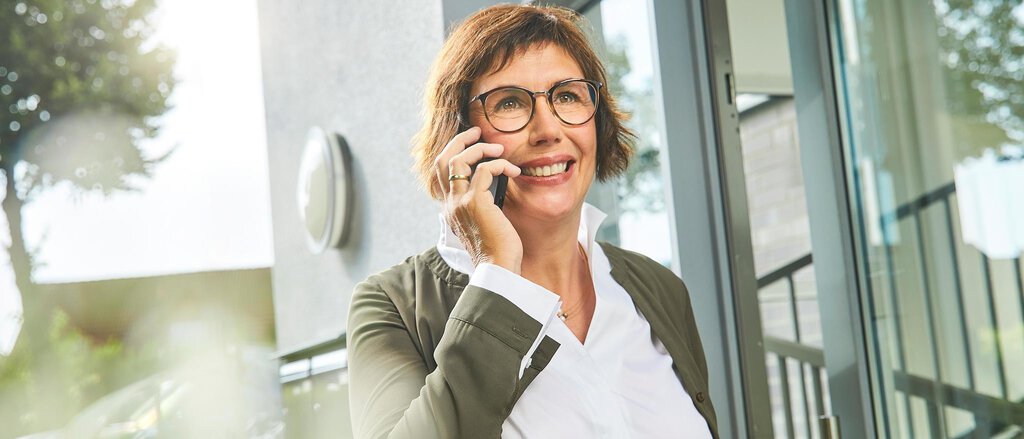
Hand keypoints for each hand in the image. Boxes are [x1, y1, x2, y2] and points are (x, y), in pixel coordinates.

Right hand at [435, 126, 522, 273]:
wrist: (498, 270)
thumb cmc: (498, 250)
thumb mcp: (485, 223)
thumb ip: (483, 203)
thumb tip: (495, 181)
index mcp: (450, 209)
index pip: (441, 172)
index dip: (453, 152)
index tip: (472, 144)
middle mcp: (450, 204)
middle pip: (442, 160)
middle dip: (460, 140)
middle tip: (478, 132)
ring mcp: (460, 203)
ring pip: (459, 159)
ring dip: (480, 148)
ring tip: (499, 149)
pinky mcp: (475, 203)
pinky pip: (485, 170)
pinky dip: (500, 164)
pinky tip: (514, 171)